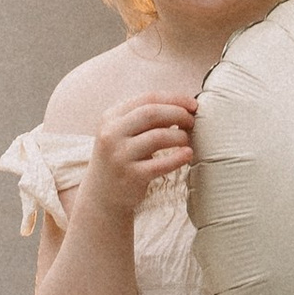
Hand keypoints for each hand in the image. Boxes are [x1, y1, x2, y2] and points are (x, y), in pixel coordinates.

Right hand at [85, 93, 197, 216]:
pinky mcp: (130, 176)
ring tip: (187, 140)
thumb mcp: (123, 133)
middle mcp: (111, 134)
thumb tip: (183, 107)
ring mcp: (119, 155)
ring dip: (179, 136)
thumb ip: (145, 118)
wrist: (101, 196)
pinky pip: (160, 164)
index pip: (147, 98)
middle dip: (178, 114)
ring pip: (158, 136)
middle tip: (192, 121)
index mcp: (111, 117)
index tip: (192, 104)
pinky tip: (188, 155)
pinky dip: (178, 157)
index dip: (174, 99)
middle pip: (152, 113)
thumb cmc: (121, 158)